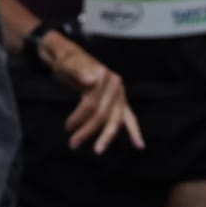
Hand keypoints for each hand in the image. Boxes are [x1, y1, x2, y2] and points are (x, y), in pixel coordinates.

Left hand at [43, 36, 143, 152]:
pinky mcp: (119, 102)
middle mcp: (116, 85)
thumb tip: (91, 81)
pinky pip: (128, 118)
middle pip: (104, 114)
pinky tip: (139, 145)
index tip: (67, 127)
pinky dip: (133, 131)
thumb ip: (79, 71)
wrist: (70, 56)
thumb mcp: (68, 64)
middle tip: (73, 143)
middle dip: (89, 130)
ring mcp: (119, 94)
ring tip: (98, 150)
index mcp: (105, 76)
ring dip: (106, 137)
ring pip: (115, 120)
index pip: (93, 103)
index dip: (79, 117)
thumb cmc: (68, 61)